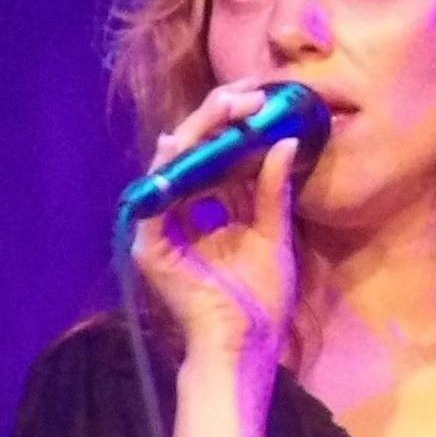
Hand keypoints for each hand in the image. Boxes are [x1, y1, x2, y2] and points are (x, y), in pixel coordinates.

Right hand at [127, 81, 304, 365]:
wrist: (246, 345)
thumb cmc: (260, 300)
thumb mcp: (273, 233)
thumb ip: (272, 190)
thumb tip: (286, 141)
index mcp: (205, 211)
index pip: (210, 156)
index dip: (229, 123)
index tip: (259, 96)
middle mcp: (177, 215)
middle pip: (187, 152)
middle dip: (215, 116)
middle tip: (247, 92)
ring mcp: (158, 231)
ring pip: (170, 165)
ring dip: (199, 131)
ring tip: (232, 108)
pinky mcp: (149, 248)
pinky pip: (157, 198)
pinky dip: (173, 168)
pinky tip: (192, 141)